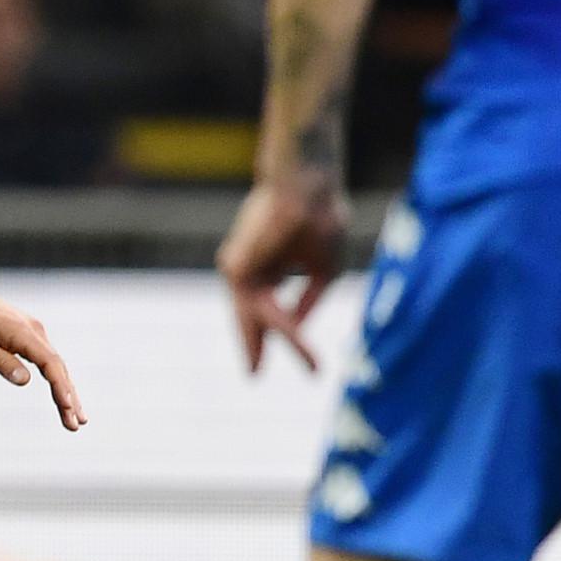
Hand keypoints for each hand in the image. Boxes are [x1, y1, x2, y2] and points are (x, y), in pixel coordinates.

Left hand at [0, 280, 86, 429]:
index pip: (50, 363)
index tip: (68, 407)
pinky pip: (47, 360)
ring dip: (66, 391)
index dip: (61, 387)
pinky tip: (62, 396)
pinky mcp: (28, 335)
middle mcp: (34, 331)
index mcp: (23, 333)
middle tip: (78, 424)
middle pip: (58, 367)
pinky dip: (56, 379)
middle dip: (69, 397)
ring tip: (75, 419)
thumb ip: (1, 362)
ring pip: (55, 365)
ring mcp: (33, 332)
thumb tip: (25, 381)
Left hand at [217, 173, 347, 372]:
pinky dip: (283, 325)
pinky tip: (297, 340)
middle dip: (253, 344)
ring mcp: (240, 268)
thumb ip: (308, 297)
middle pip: (250, 314)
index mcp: (265, 263)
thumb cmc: (320, 216)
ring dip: (289, 343)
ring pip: (258, 317)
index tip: (269, 354)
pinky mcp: (236, 270)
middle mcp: (248, 266)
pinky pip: (263, 309)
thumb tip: (296, 325)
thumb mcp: (324, 266)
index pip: (264, 303)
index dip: (270, 330)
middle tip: (253, 374)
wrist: (305, 185)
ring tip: (315, 368)